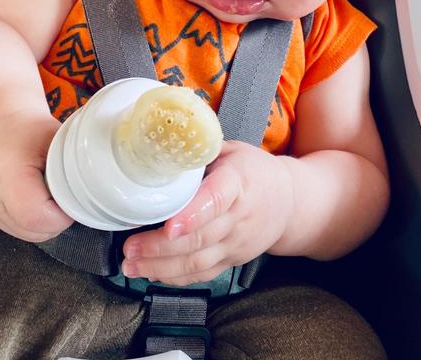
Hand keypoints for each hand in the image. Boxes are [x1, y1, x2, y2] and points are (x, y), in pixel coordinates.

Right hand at [0, 113, 73, 241]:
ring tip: (53, 193)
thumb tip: (100, 187)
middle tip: (66, 192)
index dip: (61, 214)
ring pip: (32, 235)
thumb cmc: (31, 132)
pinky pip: (24, 231)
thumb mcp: (59, 140)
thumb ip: (75, 167)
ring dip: (50, 222)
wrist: (2, 130)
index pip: (36, 216)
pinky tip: (43, 200)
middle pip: (35, 230)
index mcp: (8, 174)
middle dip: (59, 218)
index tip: (73, 197)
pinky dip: (39, 222)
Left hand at [122, 140, 292, 285]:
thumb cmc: (254, 170)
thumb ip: (200, 151)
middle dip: (160, 247)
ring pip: (199, 261)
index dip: (192, 215)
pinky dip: (176, 278)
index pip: (215, 200)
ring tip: (132, 265)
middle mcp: (239, 216)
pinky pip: (203, 274)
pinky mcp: (233, 259)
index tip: (169, 226)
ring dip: (162, 267)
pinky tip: (152, 273)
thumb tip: (164, 142)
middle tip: (130, 247)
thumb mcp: (232, 150)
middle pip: (200, 237)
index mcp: (238, 182)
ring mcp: (237, 242)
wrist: (290, 200)